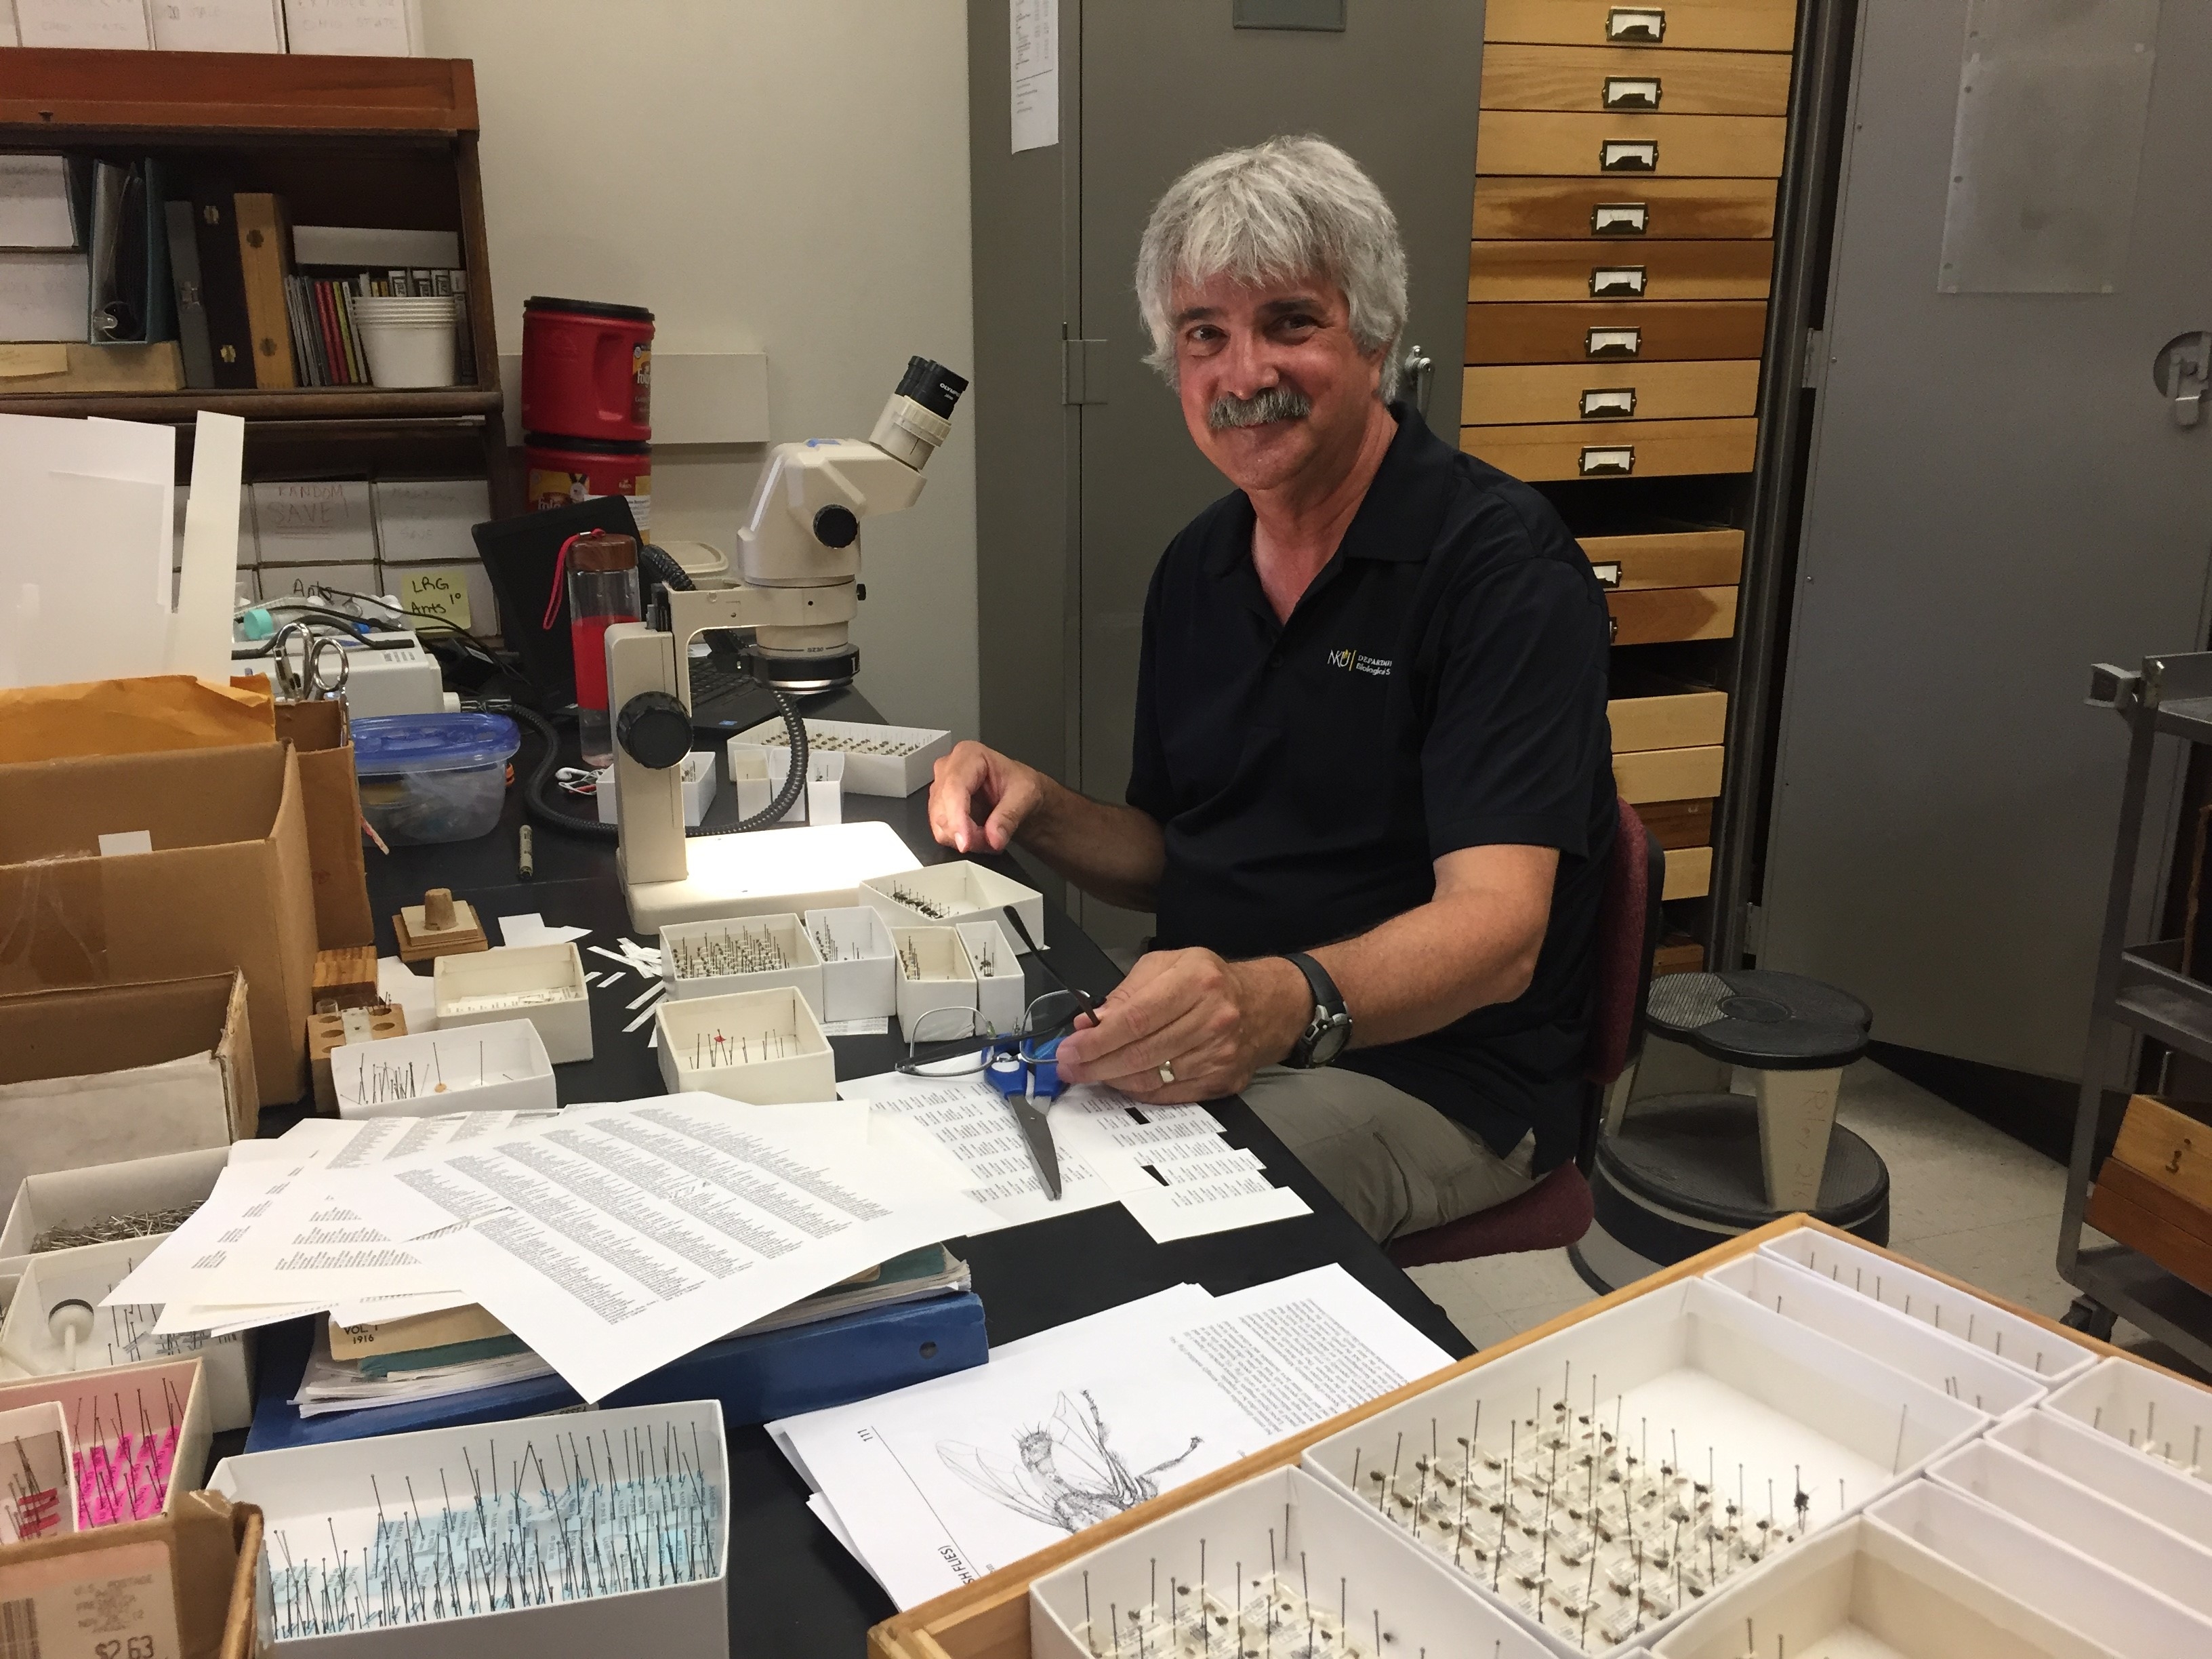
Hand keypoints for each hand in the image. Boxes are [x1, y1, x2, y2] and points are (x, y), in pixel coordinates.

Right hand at [929, 741, 1045, 853]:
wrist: (1020, 795)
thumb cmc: (1021, 786)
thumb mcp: (1026, 796)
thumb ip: (1009, 816)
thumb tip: (994, 838)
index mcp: (969, 755)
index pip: (954, 788)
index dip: (957, 818)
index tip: (966, 843)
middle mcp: (948, 768)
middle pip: (942, 808)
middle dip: (966, 832)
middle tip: (993, 840)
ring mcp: (940, 788)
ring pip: (939, 823)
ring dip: (964, 838)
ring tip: (990, 837)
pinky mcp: (939, 807)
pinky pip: (940, 831)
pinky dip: (960, 840)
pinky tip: (978, 836)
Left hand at [1054, 949, 1309, 1102]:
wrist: (1266, 1005)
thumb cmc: (1212, 982)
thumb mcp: (1169, 965)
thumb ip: (1128, 991)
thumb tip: (1092, 1021)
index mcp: (1196, 981)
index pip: (1134, 1019)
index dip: (1096, 1039)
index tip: (1070, 1048)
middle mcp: (1212, 1018)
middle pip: (1140, 1052)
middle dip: (1096, 1063)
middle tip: (1070, 1066)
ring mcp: (1220, 1054)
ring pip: (1152, 1077)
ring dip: (1113, 1079)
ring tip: (1091, 1072)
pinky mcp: (1222, 1080)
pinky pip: (1169, 1094)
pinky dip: (1139, 1090)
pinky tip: (1122, 1081)